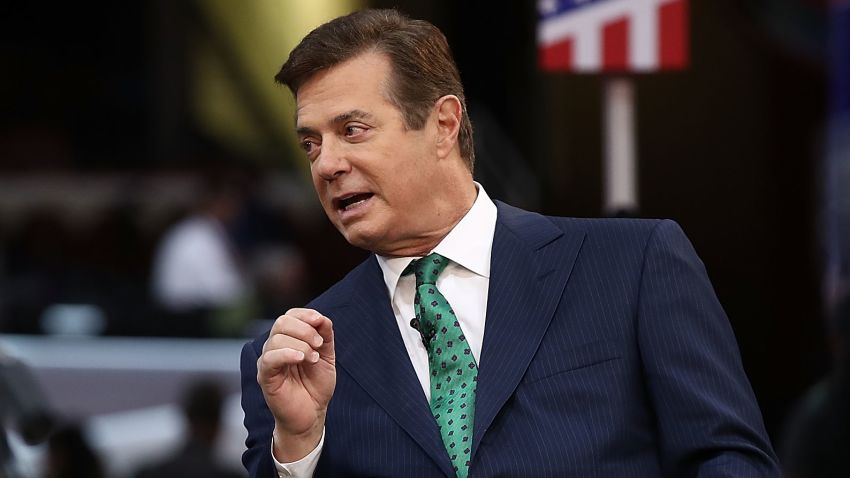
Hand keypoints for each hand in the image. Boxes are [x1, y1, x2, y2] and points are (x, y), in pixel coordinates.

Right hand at [257, 308, 335, 461]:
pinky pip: (270, 358)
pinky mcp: (265, 376)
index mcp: (289, 339)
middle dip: (304, 329)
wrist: (312, 414)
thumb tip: (322, 318)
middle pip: (281, 322)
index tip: (320, 321)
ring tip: (313, 359)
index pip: (290, 315)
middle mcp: (275, 347)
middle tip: (319, 344)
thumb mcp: (327, 357)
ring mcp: (268, 361)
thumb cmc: (316, 386)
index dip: (305, 314)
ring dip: (301, 344)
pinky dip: (287, 353)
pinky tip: (301, 358)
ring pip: (277, 338)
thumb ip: (325, 336)